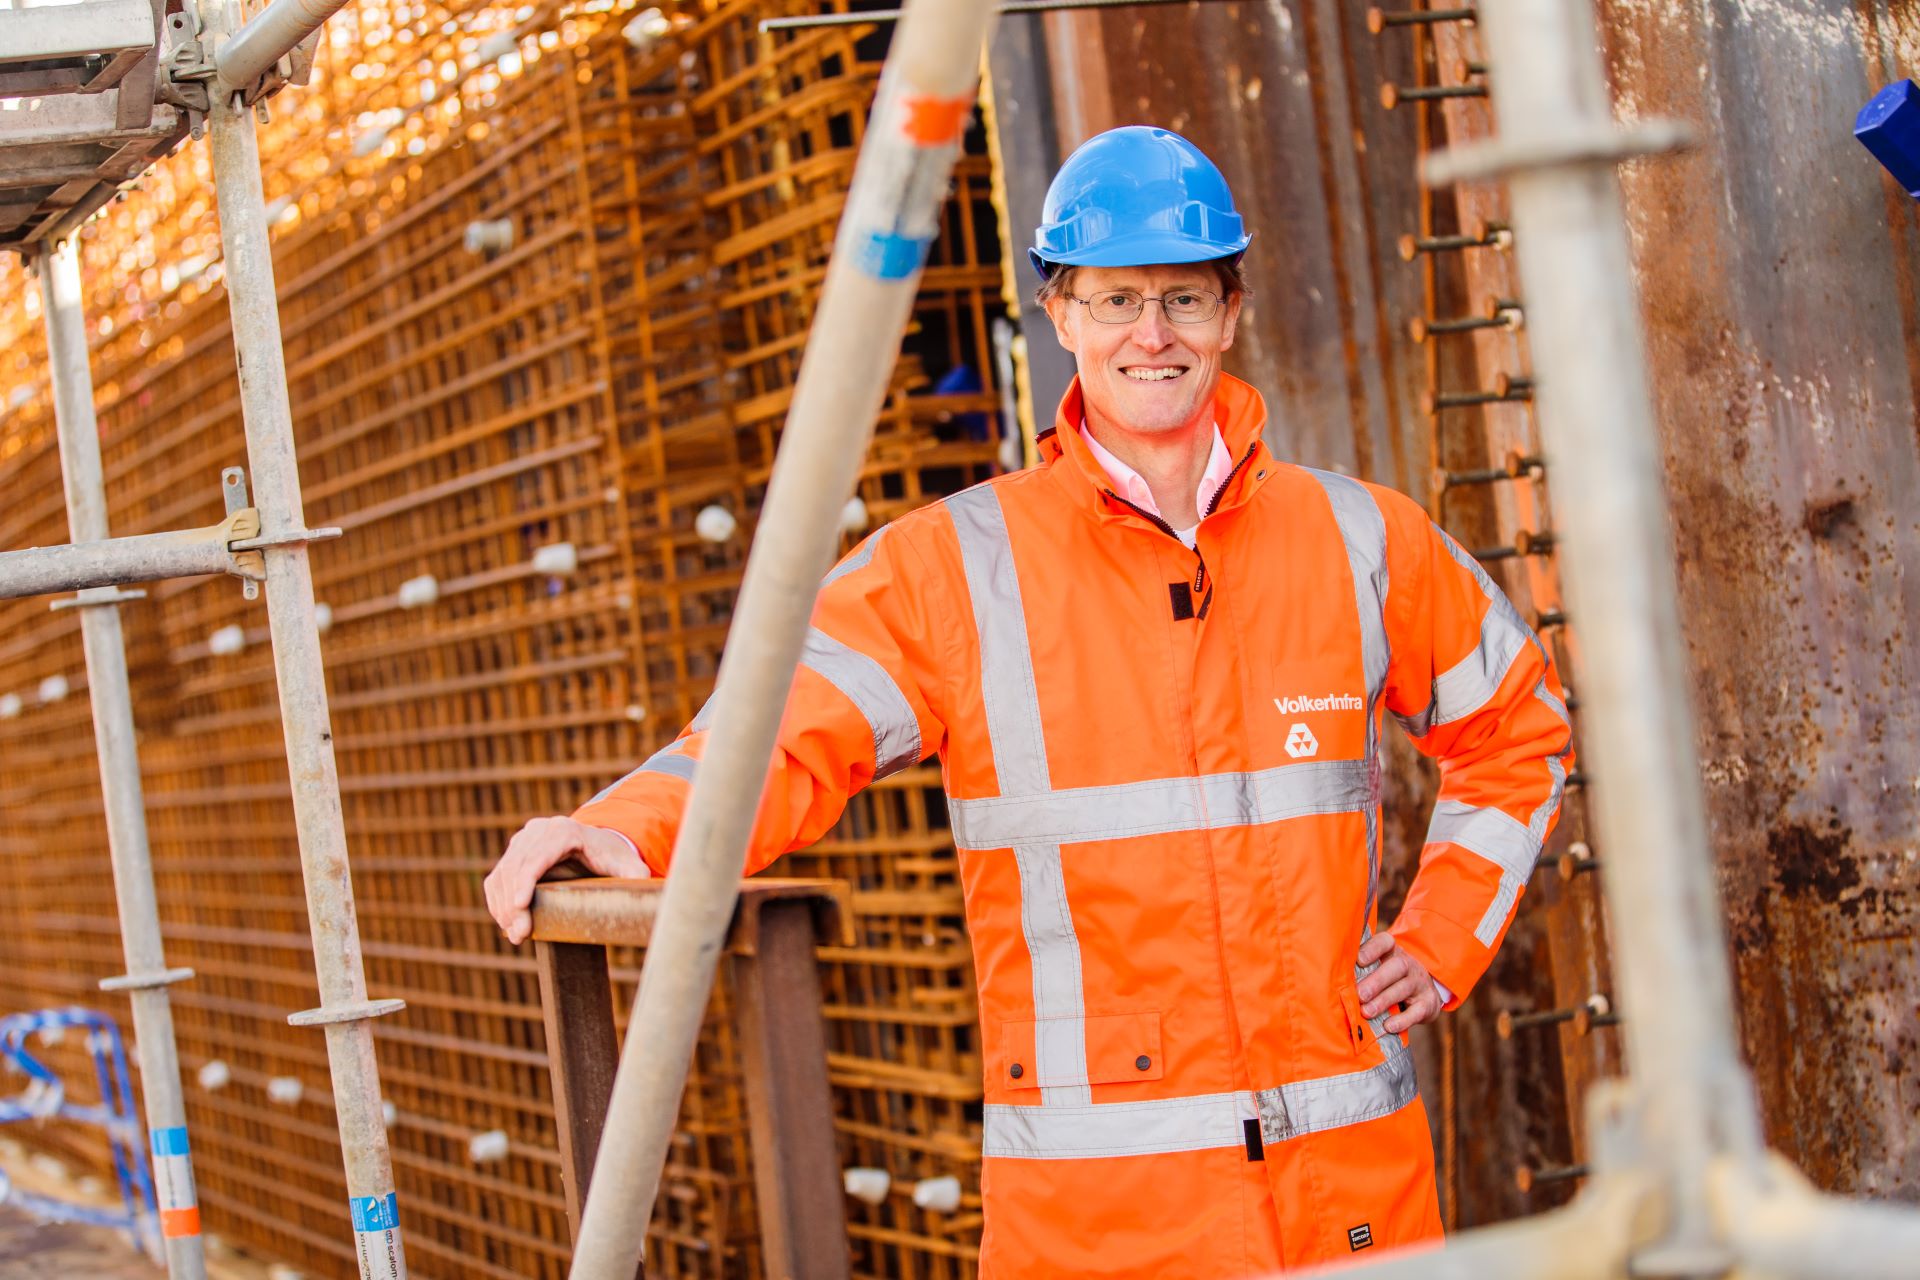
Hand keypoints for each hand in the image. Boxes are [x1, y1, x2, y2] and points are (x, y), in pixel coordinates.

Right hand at [484, 816, 649, 944]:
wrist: (598, 842)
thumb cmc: (614, 856)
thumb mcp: (630, 865)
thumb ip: (637, 875)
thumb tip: (648, 891)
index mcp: (564, 831)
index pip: (538, 856)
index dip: (526, 881)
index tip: (521, 906)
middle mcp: (539, 830)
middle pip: (517, 868)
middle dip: (514, 904)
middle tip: (520, 935)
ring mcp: (523, 840)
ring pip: (503, 874)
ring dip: (503, 907)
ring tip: (515, 934)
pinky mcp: (513, 852)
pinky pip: (497, 878)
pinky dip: (498, 902)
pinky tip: (506, 924)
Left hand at [1356, 932, 1443, 1034]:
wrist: (1424, 993)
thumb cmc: (1388, 979)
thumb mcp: (1378, 969)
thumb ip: (1359, 971)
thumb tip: (1333, 979)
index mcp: (1392, 952)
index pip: (1385, 942)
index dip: (1372, 949)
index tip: (1358, 960)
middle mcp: (1409, 964)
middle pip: (1397, 966)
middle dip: (1377, 981)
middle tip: (1360, 994)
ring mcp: (1420, 983)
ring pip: (1404, 988)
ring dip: (1384, 1000)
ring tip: (1367, 1012)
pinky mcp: (1428, 1004)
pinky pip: (1418, 1011)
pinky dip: (1403, 1020)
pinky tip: (1388, 1026)